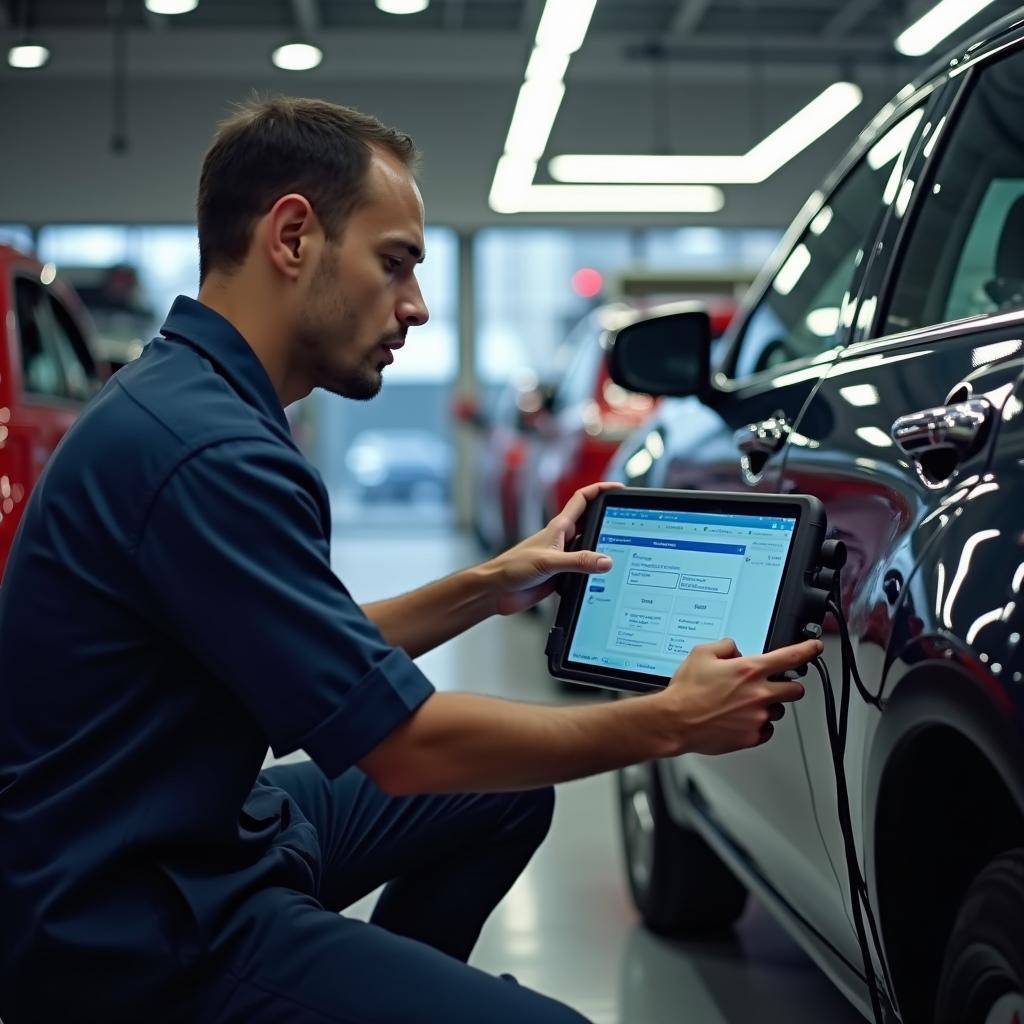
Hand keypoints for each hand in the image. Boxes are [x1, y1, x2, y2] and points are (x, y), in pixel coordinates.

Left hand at [487, 481, 624, 614]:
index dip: (600, 490)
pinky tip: (604, 579)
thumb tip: (605, 561)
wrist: (496, 590)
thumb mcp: (549, 562)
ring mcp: (562, 557)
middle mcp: (562, 539)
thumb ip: (578, 561)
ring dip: (603, 549)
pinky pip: (584, 570)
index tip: (618, 488)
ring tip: (623, 551)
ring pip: (590, 548)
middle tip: (628, 522)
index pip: (583, 500)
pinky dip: (594, 573)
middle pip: (591, 522)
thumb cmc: (512, 568)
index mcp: (558, 528)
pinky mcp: (561, 575)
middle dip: (608, 520)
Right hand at [656, 637, 819, 755]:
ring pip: (779, 711)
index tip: (815, 648)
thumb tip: (735, 650)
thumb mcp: (701, 654)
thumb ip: (725, 647)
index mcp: (749, 670)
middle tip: (775, 685)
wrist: (675, 720)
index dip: (808, 650)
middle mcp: (759, 694)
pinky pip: (766, 730)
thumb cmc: (686, 691)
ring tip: (743, 705)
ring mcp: (757, 717)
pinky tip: (739, 719)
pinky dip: (757, 725)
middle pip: (796, 689)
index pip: (790, 657)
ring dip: (768, 706)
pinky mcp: (751, 737)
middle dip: (789, 685)